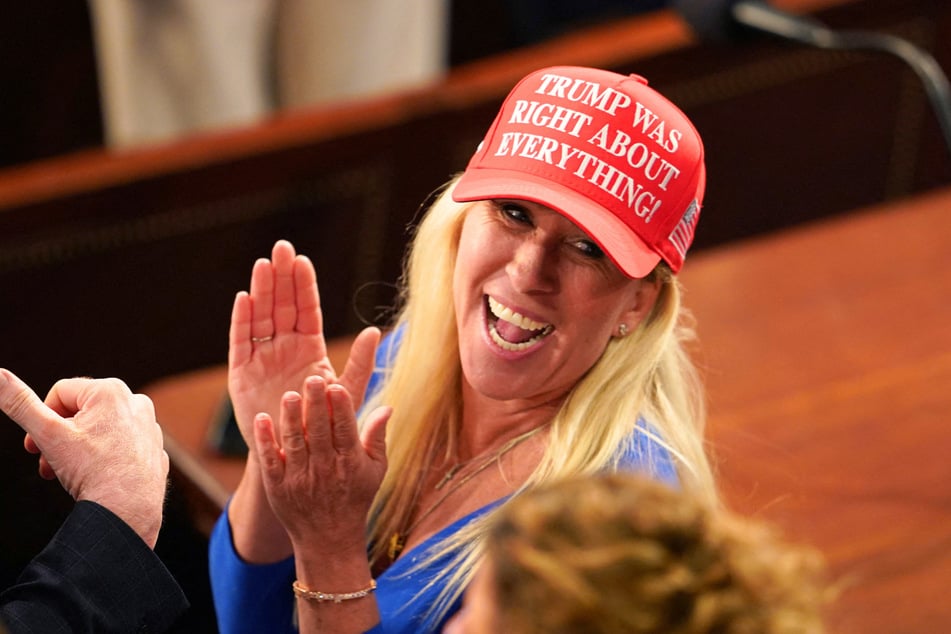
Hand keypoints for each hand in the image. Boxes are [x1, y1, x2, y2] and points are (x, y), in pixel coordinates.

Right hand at [0, 369, 168, 547]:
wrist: (128, 511)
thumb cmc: (92, 471)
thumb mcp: (47, 434)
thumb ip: (20, 403)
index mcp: (111, 391)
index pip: (60, 393)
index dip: (41, 419)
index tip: (34, 446)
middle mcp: (136, 402)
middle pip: (81, 412)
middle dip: (58, 437)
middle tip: (47, 461)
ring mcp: (149, 426)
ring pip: (100, 430)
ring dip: (77, 449)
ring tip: (66, 473)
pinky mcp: (154, 448)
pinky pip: (119, 447)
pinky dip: (104, 458)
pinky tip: (97, 477)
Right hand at [228, 240, 381, 455]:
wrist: (296, 457)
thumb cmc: (323, 425)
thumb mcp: (346, 393)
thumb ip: (361, 364)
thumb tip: (375, 331)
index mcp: (309, 348)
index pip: (306, 310)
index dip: (303, 286)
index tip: (303, 260)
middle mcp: (284, 348)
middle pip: (281, 306)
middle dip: (281, 277)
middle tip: (281, 248)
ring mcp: (262, 358)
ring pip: (261, 317)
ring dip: (261, 291)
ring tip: (263, 264)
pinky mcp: (241, 374)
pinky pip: (241, 342)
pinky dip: (242, 321)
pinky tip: (244, 298)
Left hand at [254, 376, 390, 553]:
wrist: (328, 538)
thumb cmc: (355, 497)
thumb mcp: (375, 470)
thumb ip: (377, 437)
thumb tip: (388, 407)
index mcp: (350, 463)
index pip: (345, 430)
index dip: (341, 409)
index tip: (336, 386)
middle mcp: (324, 470)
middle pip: (319, 432)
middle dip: (316, 405)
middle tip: (312, 378)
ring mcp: (299, 479)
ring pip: (294, 443)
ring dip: (291, 418)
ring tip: (289, 394)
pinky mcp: (277, 486)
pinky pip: (270, 460)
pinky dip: (265, 440)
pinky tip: (262, 419)